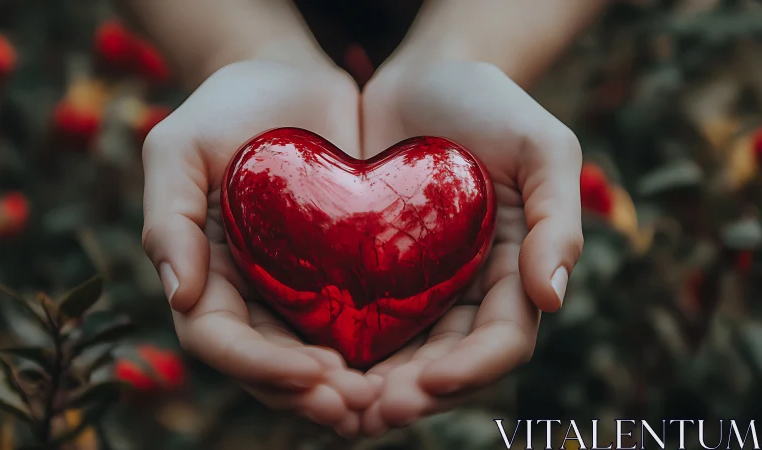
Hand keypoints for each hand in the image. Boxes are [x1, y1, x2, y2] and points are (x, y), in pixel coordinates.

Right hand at [141, 59, 375, 434]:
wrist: (288, 80)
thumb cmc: (227, 109)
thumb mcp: (179, 148)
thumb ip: (168, 217)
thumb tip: (176, 296)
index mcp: (203, 273)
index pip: (218, 339)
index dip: (261, 364)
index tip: (313, 371)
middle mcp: (246, 294)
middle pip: (267, 366)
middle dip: (307, 394)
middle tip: (355, 408)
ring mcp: (292, 289)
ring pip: (309, 359)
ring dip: (341, 390)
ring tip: (382, 402)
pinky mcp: (338, 276)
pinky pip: (350, 326)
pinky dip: (373, 355)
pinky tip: (408, 366)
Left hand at [358, 59, 583, 433]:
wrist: (427, 75)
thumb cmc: (490, 104)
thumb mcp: (542, 147)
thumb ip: (558, 219)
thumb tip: (554, 299)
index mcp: (517, 270)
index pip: (503, 340)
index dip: (471, 370)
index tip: (429, 384)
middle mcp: (472, 289)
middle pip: (449, 362)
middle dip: (414, 394)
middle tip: (371, 412)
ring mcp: (425, 284)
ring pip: (405, 354)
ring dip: (376, 387)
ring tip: (337, 403)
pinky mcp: (379, 271)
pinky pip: (366, 320)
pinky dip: (345, 349)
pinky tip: (313, 362)